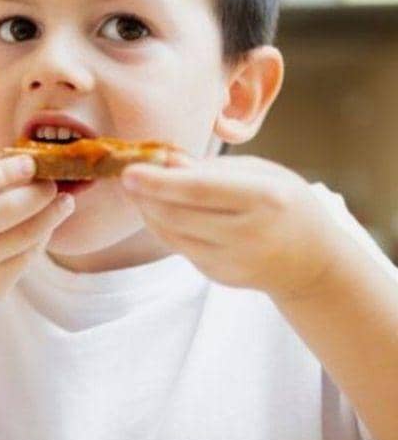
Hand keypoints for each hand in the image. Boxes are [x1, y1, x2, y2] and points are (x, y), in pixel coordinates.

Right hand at [0, 153, 74, 337]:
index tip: (29, 162)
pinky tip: (48, 224)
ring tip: (64, 201)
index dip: (3, 171)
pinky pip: (28, 255)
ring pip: (25, 234)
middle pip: (5, 210)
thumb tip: (12, 156)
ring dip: (51, 214)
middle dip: (37, 192)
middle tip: (52, 182)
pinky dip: (43, 235)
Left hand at [121, 153, 343, 299]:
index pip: (200, 191)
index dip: (159, 182)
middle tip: (125, 175)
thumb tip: (165, 162)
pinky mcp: (218, 277)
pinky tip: (157, 209)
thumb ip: (212, 168)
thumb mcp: (260, 172)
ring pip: (171, 236)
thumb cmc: (285, 203)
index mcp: (265, 199)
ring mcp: (233, 261)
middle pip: (177, 216)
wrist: (312, 262)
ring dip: (147, 211)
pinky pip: (179, 248)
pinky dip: (162, 227)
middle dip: (144, 196)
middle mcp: (249, 234)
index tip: (129, 172)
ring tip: (137, 190)